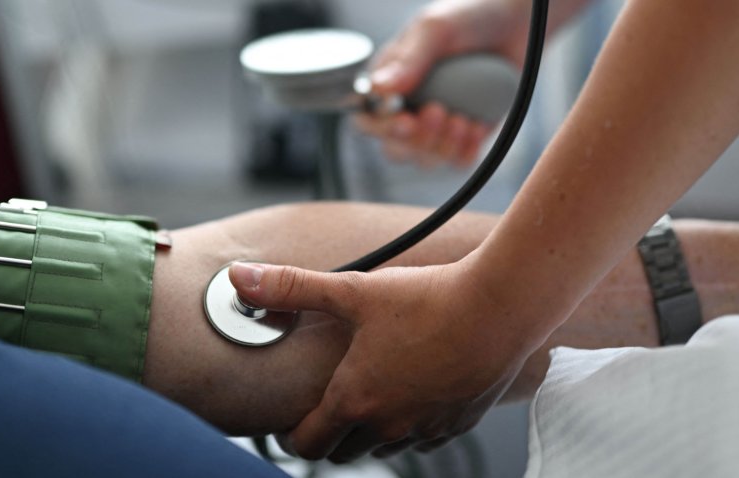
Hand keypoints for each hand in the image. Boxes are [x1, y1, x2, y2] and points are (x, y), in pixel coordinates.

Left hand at [229, 255, 539, 461]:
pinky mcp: (457, 424)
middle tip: (323, 408)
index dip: (290, 435)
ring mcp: (424, 429)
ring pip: (382, 449)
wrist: (500, 308)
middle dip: (326, 435)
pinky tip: (412, 394)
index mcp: (355, 399)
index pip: (307, 443)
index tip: (288, 420)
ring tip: (367, 397)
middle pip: (342, 452)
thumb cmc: (427, 300)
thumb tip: (239, 280)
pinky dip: (409, 427)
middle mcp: (387, 425)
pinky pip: (422, 440)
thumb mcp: (352, 290)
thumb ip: (291, 288)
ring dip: (367, 432)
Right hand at [357, 0, 528, 166]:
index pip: (368, 120)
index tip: (405, 120)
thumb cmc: (467, 17)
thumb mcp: (434, 30)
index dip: (381, 128)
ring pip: (426, 159)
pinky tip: (477, 126)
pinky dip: (466, 150)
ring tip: (462, 119)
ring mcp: (438, 126)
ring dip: (443, 146)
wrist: (514, 22)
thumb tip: (376, 90)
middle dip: (416, 140)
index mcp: (389, 85)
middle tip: (438, 112)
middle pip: (395, 149)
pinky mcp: (466, 135)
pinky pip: (458, 161)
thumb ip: (408, 60)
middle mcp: (409, 109)